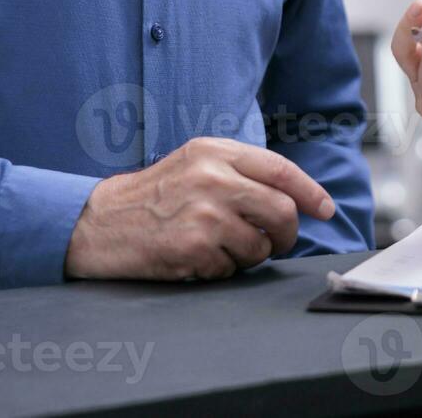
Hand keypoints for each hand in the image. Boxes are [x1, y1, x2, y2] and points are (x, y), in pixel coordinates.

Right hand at [64, 138, 334, 281]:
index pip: (281, 170)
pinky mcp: (192, 247)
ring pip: (260, 245)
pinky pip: (232, 268)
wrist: (97, 222)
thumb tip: (295, 195)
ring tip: (223, 247)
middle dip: (286, 233)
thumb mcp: (196, 162)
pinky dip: (222, 269)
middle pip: (282, 210)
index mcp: (217, 152)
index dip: (311, 192)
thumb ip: (241, 170)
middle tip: (277, 242)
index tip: (325, 209)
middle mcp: (213, 178)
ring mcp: (204, 213)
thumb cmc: (153, 194)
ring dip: (251, 255)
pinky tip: (199, 258)